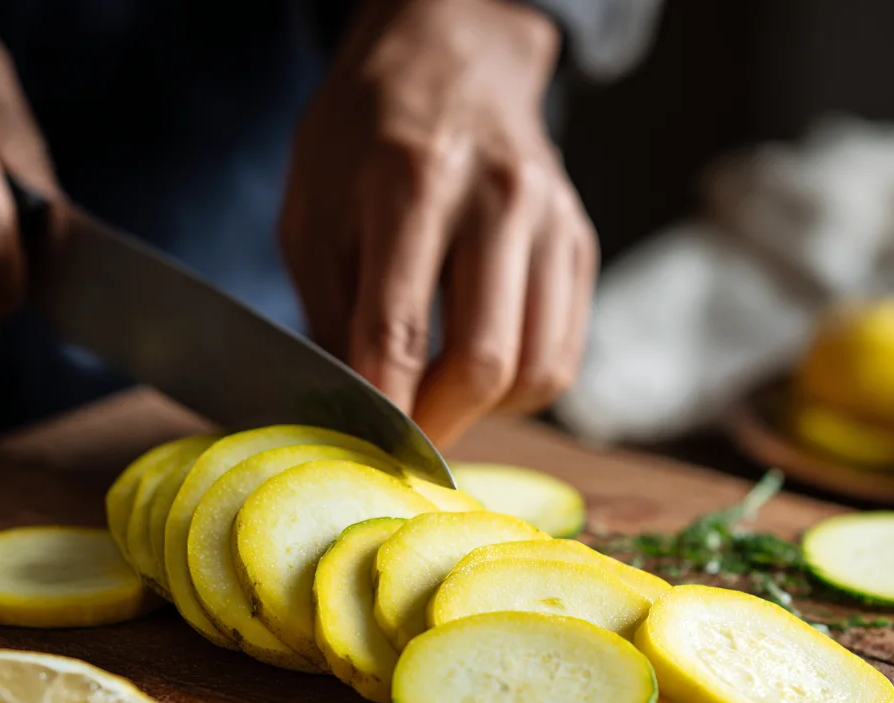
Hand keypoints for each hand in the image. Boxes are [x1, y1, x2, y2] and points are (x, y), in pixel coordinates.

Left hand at [281, 0, 597, 445]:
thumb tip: (353, 407)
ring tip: (441, 404)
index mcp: (412, 181)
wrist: (453, 58)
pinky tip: (482, 374)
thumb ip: (330, 312)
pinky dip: (520, 388)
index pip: (397, 332)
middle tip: (404, 445)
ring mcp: (551, 221)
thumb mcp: (313, 211)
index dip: (381, 411)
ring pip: (536, 371)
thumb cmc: (365, 136)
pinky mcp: (579, 244)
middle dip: (437, 425)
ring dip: (483, 413)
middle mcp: (498, 199)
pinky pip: (562, 354)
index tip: (366, 454)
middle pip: (483, 362)